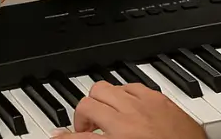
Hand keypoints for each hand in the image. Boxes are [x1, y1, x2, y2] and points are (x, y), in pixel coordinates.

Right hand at [55, 81, 205, 138]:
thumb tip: (80, 138)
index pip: (77, 137)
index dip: (63, 137)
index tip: (58, 138)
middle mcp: (129, 120)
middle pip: (89, 102)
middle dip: (83, 117)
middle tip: (88, 132)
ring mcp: (146, 106)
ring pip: (108, 88)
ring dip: (103, 103)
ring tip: (107, 119)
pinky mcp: (162, 99)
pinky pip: (133, 86)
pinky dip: (125, 97)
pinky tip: (130, 111)